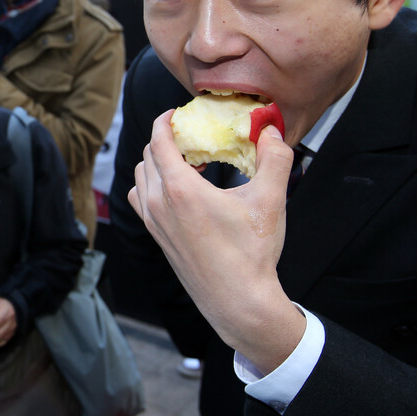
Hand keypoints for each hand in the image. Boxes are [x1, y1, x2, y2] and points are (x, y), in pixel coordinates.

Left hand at [128, 111, 305, 373]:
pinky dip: (152, 186)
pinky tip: (181, 192)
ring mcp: (153, 222)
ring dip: (157, 163)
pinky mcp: (156, 237)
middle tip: (191, 137)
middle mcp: (158, 203)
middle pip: (147, 156)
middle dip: (165, 141)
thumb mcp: (270, 201)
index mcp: (180, 189)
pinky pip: (141, 200)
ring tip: (188, 164)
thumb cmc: (252, 254)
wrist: (237, 302)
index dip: (165, 121)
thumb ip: (275, 159)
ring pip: (140, 178)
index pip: (158, 141)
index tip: (176, 113)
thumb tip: (272, 130)